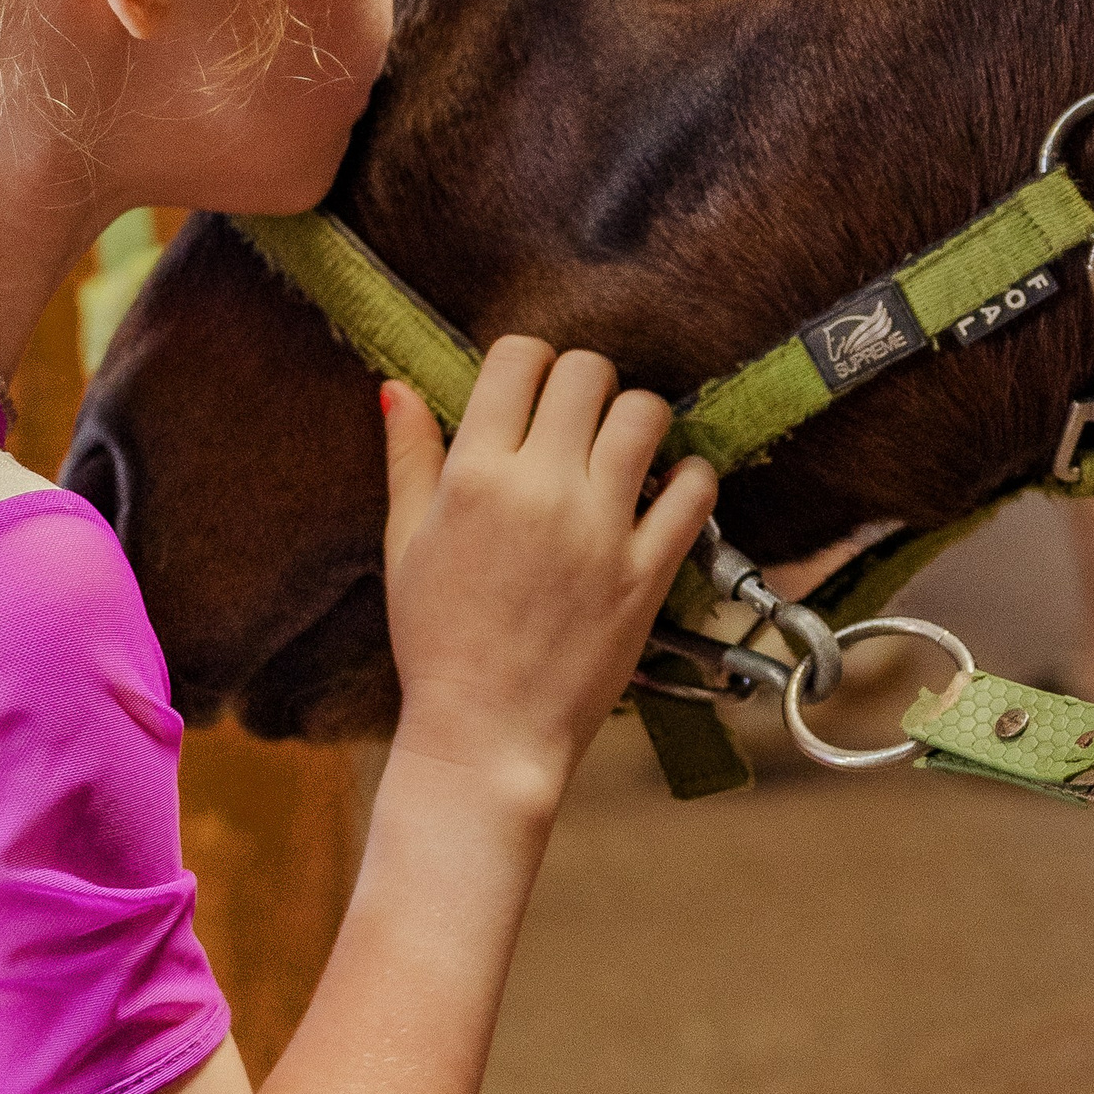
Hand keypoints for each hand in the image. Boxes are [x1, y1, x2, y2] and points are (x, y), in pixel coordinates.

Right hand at [380, 341, 715, 814]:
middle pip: (587, 372)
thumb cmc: (437, 643)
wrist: (486, 735)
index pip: (519, 358)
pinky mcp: (649, 570)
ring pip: (646, 413)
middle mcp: (543, 489)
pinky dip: (688, 477)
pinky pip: (695, 488)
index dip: (524, 363)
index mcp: (476, 476)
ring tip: (620, 451)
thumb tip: (399, 386)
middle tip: (573, 422)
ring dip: (634, 419)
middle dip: (581, 384)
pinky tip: (664, 492)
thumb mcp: (404, 544)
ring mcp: (602, 528)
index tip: (526, 392)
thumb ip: (410, 458)